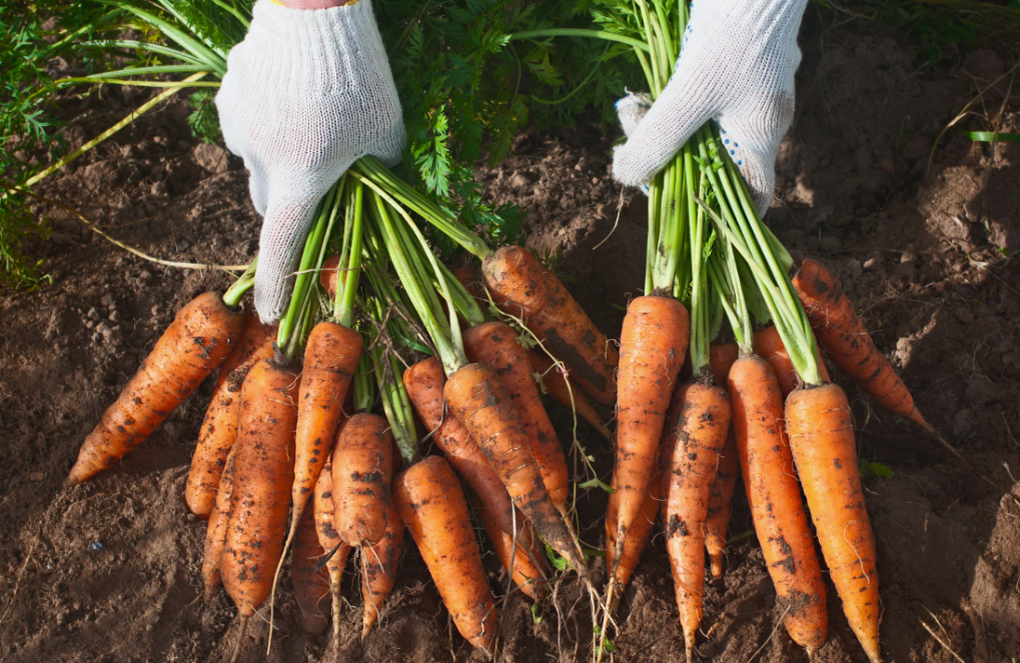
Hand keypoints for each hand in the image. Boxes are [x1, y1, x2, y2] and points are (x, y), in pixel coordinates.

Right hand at [216, 0, 403, 322]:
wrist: (316, 12)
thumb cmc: (362, 78)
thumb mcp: (386, 133)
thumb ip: (379, 170)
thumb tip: (373, 187)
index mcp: (300, 179)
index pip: (282, 245)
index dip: (275, 285)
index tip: (267, 316)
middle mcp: (260, 160)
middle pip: (270, 202)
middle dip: (292, 203)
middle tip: (322, 182)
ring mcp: (238, 126)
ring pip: (257, 160)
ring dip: (282, 158)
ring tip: (313, 120)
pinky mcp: (228, 94)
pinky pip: (248, 122)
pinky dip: (268, 121)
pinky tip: (294, 93)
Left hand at [612, 0, 807, 214]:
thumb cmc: (733, 35)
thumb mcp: (690, 93)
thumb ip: (659, 138)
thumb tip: (625, 175)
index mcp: (761, 135)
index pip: (754, 197)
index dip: (723, 217)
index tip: (678, 212)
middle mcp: (758, 118)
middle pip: (713, 163)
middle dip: (670, 162)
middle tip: (634, 149)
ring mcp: (746, 91)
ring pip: (698, 129)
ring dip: (661, 128)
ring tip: (632, 112)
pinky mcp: (729, 67)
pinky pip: (694, 101)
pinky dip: (668, 102)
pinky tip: (643, 94)